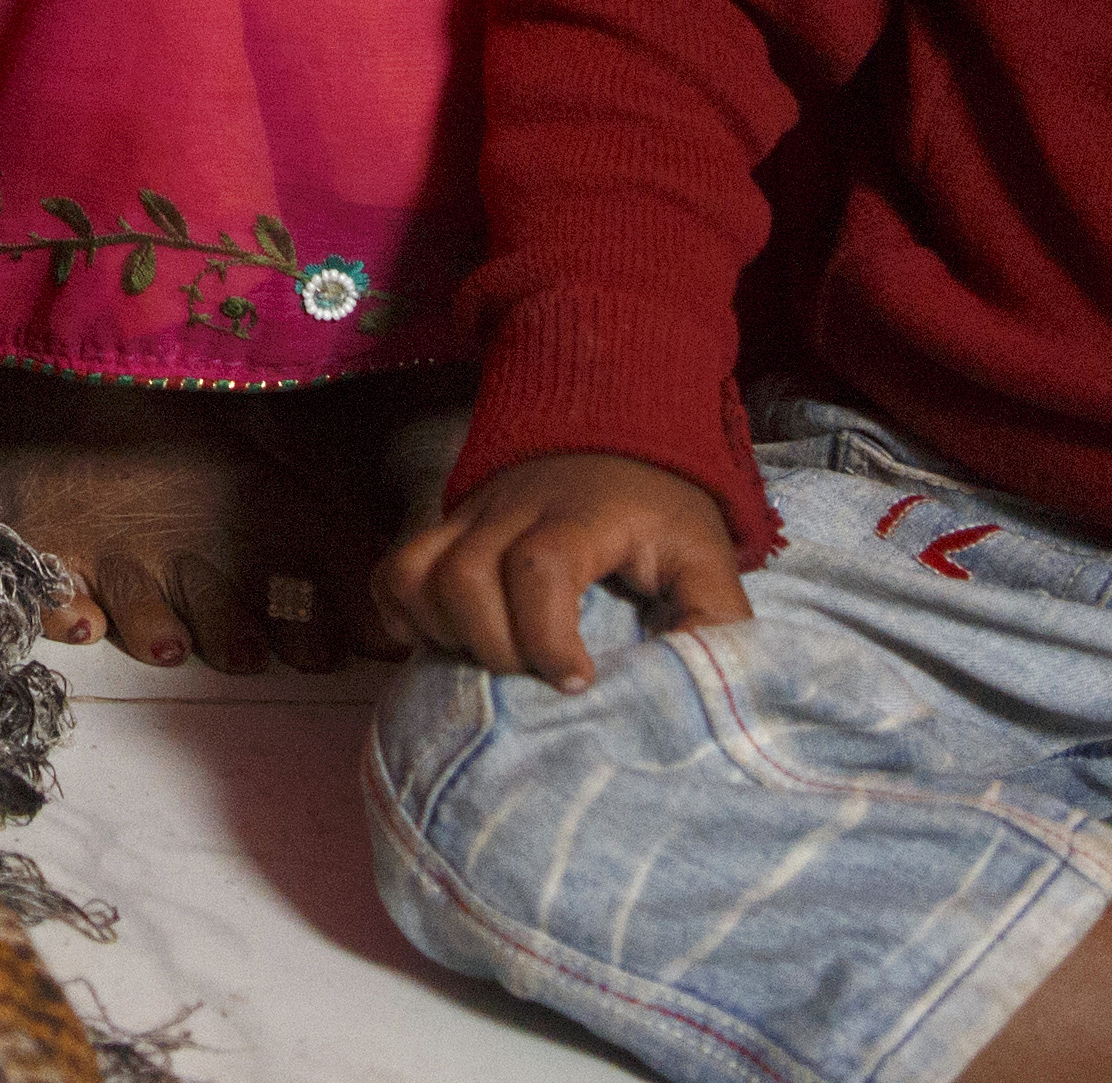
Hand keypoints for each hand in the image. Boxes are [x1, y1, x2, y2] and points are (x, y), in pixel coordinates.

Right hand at [368, 450, 753, 687]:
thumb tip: (706, 689)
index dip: (546, 635)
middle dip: (493, 645)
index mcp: (584, 516)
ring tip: (491, 661)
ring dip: (445, 631)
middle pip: (465, 576)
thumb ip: (716, 621)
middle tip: (534, 676)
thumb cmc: (662, 507)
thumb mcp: (707, 556)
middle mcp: (514, 508)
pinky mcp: (447, 526)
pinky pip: (395, 569)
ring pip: (420, 571)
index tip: (577, 680)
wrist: (617, 422)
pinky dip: (404, 612)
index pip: (541, 567)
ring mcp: (471, 515)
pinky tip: (442, 640)